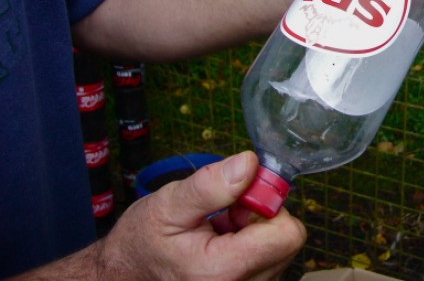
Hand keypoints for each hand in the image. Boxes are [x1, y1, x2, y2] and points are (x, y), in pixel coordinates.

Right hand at [99, 152, 305, 279]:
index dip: (267, 206)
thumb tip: (249, 164)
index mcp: (223, 272)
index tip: (238, 200)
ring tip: (218, 232)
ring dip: (255, 232)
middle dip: (260, 219)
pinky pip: (270, 260)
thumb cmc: (142, 242)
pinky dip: (251, 246)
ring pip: (280, 249)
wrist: (124, 275)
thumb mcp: (169, 205)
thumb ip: (211, 186)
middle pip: (286, 240)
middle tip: (223, 217)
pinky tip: (222, 245)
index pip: (287, 234)